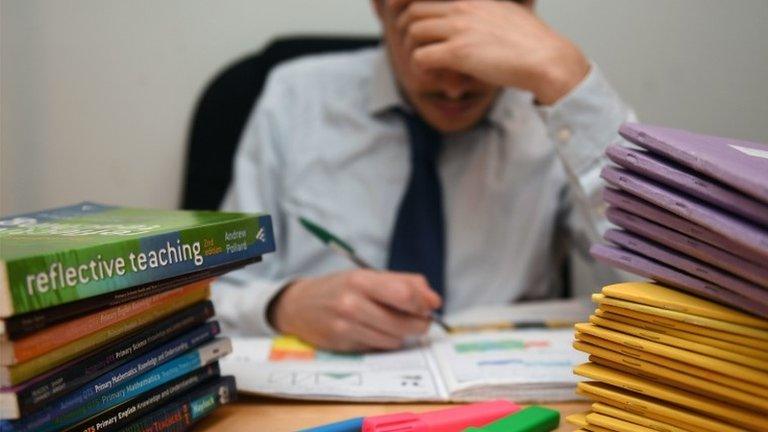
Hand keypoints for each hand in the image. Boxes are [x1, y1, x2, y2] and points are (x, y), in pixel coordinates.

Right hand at [269, 269, 441, 351]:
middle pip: (404, 322)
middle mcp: (352, 303)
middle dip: (420, 323)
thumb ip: (403, 283)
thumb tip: (435, 301)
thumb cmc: (339, 287)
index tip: (430, 305)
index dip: (424, 303)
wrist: (298, 305)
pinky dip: (385, 341)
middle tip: (420, 319)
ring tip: (393, 323)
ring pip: (395, 339)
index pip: (405, 295)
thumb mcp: (367, 276)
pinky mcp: (343, 345)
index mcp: (361, 280)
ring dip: (402, 334)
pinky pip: (379, 347)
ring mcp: (346, 326)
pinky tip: (375, 331)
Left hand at [394, 0, 589, 103]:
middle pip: (414, 10)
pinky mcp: (458, 52)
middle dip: (407, 30)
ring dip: (414, 50)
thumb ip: (484, 14)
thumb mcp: (506, 14)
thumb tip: (475, 26)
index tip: (407, 19)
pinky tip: (433, 75)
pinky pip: (420, 57)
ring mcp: (459, 28)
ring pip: (413, 31)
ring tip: (427, 64)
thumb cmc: (531, 43)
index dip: (410, 6)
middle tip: (415, 48)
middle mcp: (462, 7)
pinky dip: (421, 68)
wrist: (547, 59)